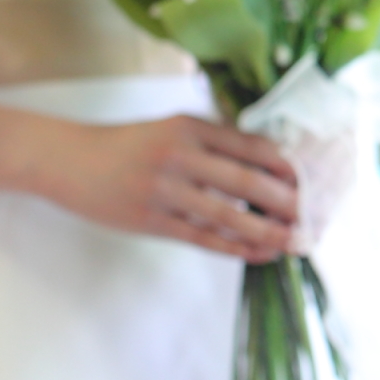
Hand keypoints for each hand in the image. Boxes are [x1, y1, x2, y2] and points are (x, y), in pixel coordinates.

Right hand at [32, 113, 299, 262]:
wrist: (68, 160)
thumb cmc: (126, 144)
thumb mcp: (170, 127)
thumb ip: (211, 141)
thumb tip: (264, 163)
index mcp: (190, 126)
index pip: (251, 146)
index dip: (285, 166)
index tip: (309, 180)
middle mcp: (180, 155)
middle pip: (246, 181)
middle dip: (285, 201)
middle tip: (311, 215)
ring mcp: (165, 190)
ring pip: (227, 215)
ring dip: (265, 230)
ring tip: (291, 241)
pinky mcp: (150, 221)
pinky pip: (201, 237)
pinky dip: (233, 247)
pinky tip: (256, 253)